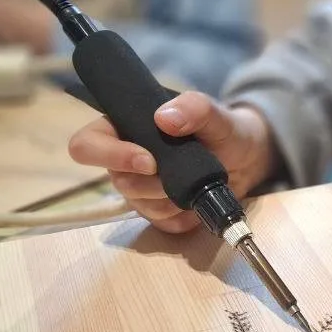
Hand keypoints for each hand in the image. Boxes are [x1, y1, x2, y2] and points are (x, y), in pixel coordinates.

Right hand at [68, 92, 279, 233]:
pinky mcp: (158, 214)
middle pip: (119, 181)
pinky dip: (184, 215)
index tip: (148, 160)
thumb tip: (164, 118)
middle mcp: (123, 162)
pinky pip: (162, 223)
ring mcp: (139, 191)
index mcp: (123, 128)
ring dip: (172, 198)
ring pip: (140, 206)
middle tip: (183, 173)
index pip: (86, 145)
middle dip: (155, 182)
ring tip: (196, 181)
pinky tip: (197, 200)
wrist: (245, 159)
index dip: (109, 155)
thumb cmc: (222, 130)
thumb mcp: (215, 113)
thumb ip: (194, 107)